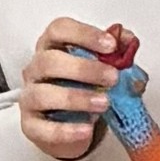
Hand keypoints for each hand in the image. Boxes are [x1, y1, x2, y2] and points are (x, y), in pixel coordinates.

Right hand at [17, 19, 130, 160]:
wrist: (71, 124)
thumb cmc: (85, 88)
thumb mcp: (105, 68)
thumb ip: (118, 54)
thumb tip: (129, 41)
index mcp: (53, 47)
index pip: (59, 30)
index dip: (84, 34)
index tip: (111, 44)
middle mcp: (36, 69)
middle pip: (49, 61)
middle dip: (84, 68)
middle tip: (113, 77)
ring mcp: (30, 97)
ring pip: (43, 94)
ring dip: (76, 97)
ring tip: (104, 103)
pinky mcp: (30, 125)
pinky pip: (43, 128)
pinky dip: (66, 130)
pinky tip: (87, 129)